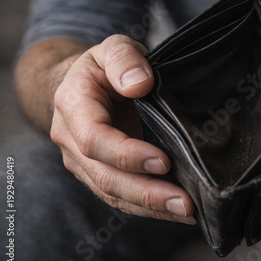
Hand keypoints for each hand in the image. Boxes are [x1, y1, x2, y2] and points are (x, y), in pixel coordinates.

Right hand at [50, 35, 195, 223]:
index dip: (128, 154)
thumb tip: (140, 84)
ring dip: (151, 207)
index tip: (164, 161)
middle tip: (184, 202)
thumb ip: (123, 59)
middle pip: (106, 177)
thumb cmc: (102, 66)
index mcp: (73, 106)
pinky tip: (176, 212)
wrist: (82, 85)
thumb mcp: (112, 48)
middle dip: (147, 193)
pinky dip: (148, 207)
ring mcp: (83, 162)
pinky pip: (121, 197)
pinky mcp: (98, 173)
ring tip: (187, 212)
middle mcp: (72, 140)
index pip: (96, 139)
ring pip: (114, 194)